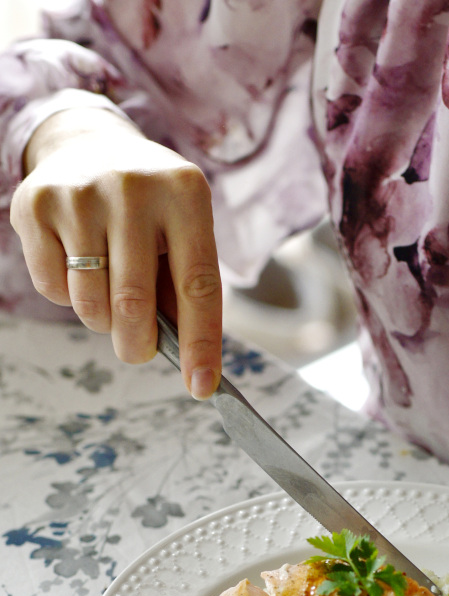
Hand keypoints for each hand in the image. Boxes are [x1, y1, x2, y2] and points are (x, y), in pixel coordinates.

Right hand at [10, 107, 221, 397]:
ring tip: (108, 292)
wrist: (88, 145)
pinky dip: (67, 297)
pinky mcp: (37, 204)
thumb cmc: (148, 210)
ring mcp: (81, 193)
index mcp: (186, 193)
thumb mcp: (181, 235)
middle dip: (137, 344)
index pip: (198, 285)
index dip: (201, 343)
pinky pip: (52, 288)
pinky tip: (76, 264)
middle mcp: (134, 187)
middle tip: (138, 350)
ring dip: (101, 320)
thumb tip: (188, 362)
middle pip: (134, 303)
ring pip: (90, 303)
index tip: (201, 386)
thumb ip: (185, 292)